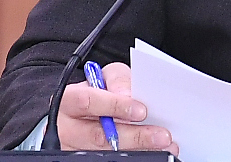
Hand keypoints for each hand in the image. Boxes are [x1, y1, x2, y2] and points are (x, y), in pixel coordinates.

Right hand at [56, 62, 178, 152]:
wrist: (80, 113)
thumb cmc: (96, 92)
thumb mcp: (105, 77)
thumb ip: (118, 80)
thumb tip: (128, 94)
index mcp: (68, 101)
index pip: (87, 101)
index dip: (115, 105)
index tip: (142, 111)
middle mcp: (67, 128)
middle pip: (99, 136)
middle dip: (135, 136)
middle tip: (161, 135)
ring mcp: (74, 148)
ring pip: (106, 153)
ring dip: (139, 150)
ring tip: (163, 145)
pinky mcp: (84, 158)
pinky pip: (109, 160)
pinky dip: (135, 155)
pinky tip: (152, 152)